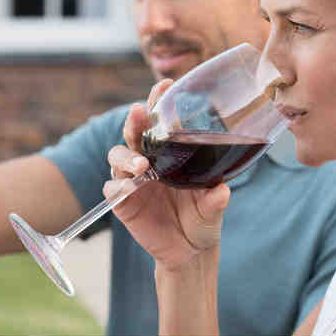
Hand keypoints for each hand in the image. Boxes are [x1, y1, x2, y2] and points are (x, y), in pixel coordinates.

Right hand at [103, 79, 229, 270]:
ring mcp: (133, 180)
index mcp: (170, 153)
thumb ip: (216, 199)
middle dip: (135, 120)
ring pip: (117, 155)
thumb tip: (222, 191)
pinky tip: (128, 187)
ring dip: (126, 155)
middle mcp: (149, 160)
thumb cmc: (203, 219)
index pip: (160, 121)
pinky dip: (118, 186)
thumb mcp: (213, 207)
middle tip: (139, 113)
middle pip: (134, 132)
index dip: (158, 101)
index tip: (166, 84)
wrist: (190, 251)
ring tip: (142, 164)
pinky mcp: (123, 202)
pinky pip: (112, 188)